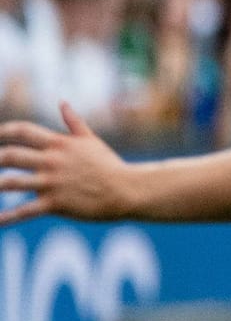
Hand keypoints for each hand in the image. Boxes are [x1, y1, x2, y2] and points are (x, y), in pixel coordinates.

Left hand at [0, 104, 133, 224]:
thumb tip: (63, 102)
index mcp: (59, 144)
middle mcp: (51, 161)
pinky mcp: (55, 204)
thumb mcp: (91, 140)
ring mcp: (52, 183)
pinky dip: (7, 218)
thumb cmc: (109, 165)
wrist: (127, 190)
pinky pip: (24, 211)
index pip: (23, 130)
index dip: (3, 131)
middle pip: (10, 156)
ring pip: (11, 183)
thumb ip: (74, 122)